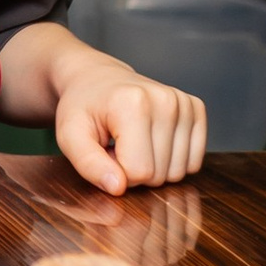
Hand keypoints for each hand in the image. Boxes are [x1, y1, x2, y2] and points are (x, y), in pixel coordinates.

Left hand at [49, 46, 206, 194]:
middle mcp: (165, 100)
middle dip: (134, 170)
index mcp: (133, 104)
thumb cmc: (83, 108)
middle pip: (159, 175)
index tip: (106, 150)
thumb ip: (88, 164)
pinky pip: (194, 163)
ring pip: (178, 173)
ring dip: (153, 166)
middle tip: (118, 145)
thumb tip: (118, 187)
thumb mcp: (69, 135)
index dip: (117, 172)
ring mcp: (184, 104)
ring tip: (133, 141)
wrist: (98, 78)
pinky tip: (153, 140)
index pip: (138, 171)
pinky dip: (171, 160)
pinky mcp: (196, 109)